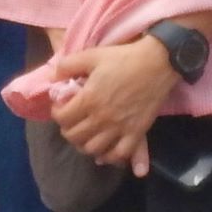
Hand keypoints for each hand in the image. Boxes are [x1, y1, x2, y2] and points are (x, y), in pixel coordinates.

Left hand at [48, 36, 177, 175]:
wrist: (158, 63)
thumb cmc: (123, 58)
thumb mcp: (91, 55)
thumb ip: (67, 66)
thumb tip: (53, 77)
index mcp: (89, 99)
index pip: (62, 118)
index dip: (57, 113)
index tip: (61, 107)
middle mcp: (102, 118)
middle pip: (74, 136)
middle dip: (67, 130)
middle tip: (71, 122)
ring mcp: (120, 128)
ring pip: (93, 149)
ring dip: (84, 144)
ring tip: (85, 136)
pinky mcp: (137, 132)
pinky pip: (119, 154)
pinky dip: (109, 156)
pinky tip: (105, 150)